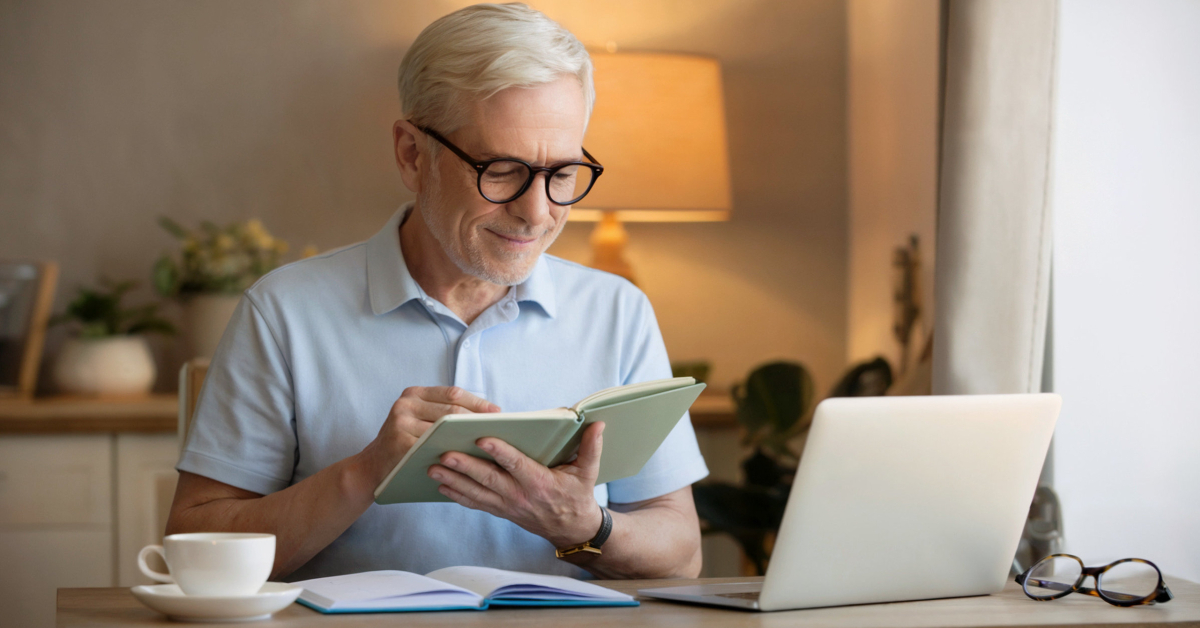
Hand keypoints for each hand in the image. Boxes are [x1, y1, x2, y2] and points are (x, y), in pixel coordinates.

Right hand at [357, 386, 499, 488]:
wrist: (372, 466)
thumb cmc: (406, 442)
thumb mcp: (418, 419)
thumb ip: (443, 412)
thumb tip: (487, 414)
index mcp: (413, 393)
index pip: (452, 393)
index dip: (477, 402)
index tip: (497, 412)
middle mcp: (405, 404)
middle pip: (451, 410)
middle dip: (477, 420)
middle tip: (499, 430)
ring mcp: (400, 423)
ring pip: (444, 429)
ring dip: (468, 436)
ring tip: (488, 443)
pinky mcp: (399, 444)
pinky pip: (434, 448)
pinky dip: (453, 452)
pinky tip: (468, 458)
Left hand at [428, 422, 605, 548]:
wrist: (571, 529)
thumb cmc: (578, 495)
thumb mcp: (588, 472)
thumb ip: (591, 447)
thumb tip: (597, 423)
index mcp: (540, 482)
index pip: (517, 465)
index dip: (500, 452)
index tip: (483, 438)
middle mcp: (520, 495)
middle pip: (489, 479)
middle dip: (465, 467)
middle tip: (444, 454)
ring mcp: (507, 505)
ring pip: (476, 493)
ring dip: (453, 481)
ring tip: (432, 468)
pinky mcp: (500, 510)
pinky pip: (475, 503)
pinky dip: (456, 495)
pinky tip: (439, 485)